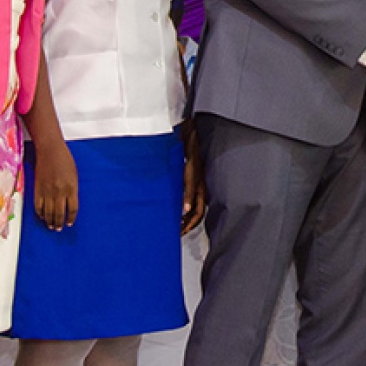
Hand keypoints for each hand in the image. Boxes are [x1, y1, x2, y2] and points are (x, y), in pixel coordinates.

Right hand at [33, 139, 78, 230]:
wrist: (50, 151)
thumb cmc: (65, 160)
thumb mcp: (74, 175)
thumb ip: (72, 189)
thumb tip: (69, 202)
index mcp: (71, 188)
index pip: (72, 209)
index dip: (71, 218)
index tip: (69, 223)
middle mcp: (59, 192)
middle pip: (60, 213)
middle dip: (59, 223)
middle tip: (58, 229)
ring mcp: (47, 192)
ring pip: (48, 212)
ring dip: (50, 221)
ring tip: (51, 226)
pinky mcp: (37, 190)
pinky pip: (38, 206)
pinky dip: (40, 213)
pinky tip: (42, 217)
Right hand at [181, 120, 206, 234]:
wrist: (184, 131)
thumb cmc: (177, 150)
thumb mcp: (176, 171)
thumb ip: (174, 184)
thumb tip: (165, 197)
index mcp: (196, 185)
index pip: (198, 211)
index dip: (191, 223)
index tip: (180, 232)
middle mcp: (199, 183)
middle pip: (200, 211)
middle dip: (190, 225)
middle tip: (179, 234)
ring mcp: (197, 177)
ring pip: (197, 203)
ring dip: (189, 217)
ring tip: (180, 228)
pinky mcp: (191, 169)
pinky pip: (190, 187)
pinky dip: (188, 199)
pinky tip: (184, 209)